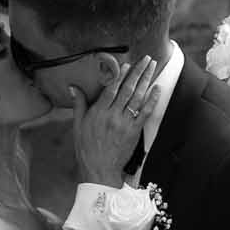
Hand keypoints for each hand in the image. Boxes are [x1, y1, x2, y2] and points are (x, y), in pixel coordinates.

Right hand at [71, 56, 157, 184]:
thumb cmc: (86, 149)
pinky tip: (157, 89)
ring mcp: (125, 123)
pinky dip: (152, 100)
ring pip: (137, 97)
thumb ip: (78, 104)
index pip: (111, 88)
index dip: (120, 75)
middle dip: (138, 72)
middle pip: (127, 89)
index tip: (127, 64)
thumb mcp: (78, 126)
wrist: (99, 170)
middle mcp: (112, 115)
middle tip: (146, 59)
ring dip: (146, 80)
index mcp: (98, 112)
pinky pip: (145, 113)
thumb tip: (73, 87)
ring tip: (152, 67)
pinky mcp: (134, 132)